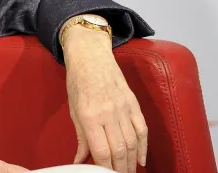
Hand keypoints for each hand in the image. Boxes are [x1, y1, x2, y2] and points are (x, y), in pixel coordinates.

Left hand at [63, 28, 147, 172]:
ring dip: (131, 162)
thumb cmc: (78, 81)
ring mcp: (123, 108)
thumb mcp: (74, 109)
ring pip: (132, 142)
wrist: (91, 55)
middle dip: (120, 169)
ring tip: (129, 172)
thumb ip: (81, 138)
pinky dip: (143, 146)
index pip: (101, 151)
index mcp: (90, 116)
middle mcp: (109, 113)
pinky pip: (142, 129)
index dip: (104, 168)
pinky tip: (141, 159)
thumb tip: (79, 161)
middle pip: (119, 150)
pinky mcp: (133, 103)